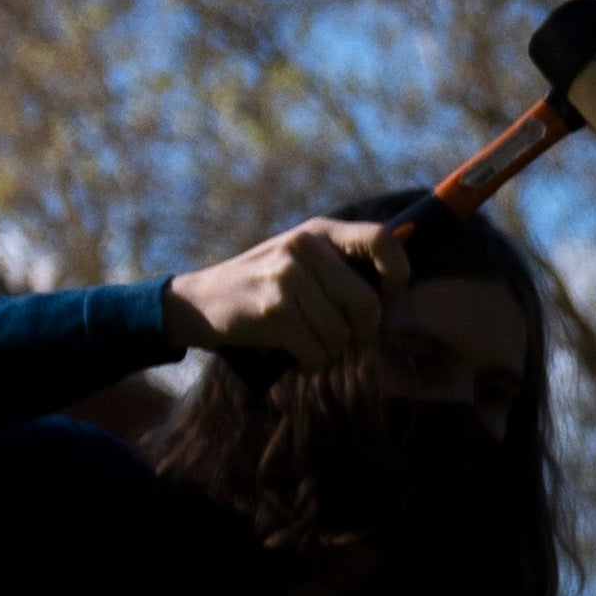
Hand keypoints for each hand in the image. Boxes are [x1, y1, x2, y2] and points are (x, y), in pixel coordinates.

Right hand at [161, 217, 412, 373]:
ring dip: (328, 352)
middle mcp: (306, 247)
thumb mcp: (301, 263)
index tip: (386, 298)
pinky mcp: (274, 309)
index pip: (383, 240)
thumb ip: (342, 270)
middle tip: (339, 337)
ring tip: (303, 340)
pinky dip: (308, 363)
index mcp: (320, 232)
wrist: (198, 303)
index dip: (397, 275)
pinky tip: (289, 353)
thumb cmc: (263, 289)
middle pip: (368, 304)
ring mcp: (288, 276)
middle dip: (360, 332)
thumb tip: (393, 297)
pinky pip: (317, 353)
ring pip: (342, 336)